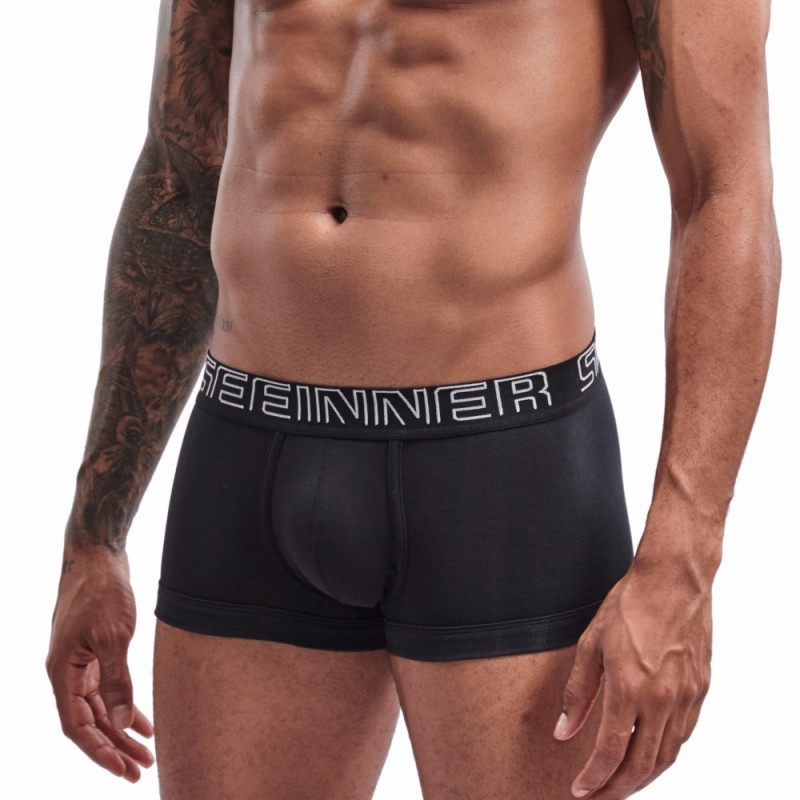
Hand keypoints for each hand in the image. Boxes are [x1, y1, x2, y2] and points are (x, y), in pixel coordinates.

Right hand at [46, 548, 153, 781]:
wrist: (98, 555)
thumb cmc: (102, 590)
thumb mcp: (113, 636)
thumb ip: (116, 680)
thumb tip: (119, 723)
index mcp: (62, 672)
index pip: (76, 726)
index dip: (98, 751)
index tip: (122, 770)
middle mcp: (67, 672)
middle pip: (90, 722)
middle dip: (114, 747)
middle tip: (141, 770)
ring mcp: (81, 662)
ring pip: (100, 708)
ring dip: (121, 730)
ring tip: (147, 752)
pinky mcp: (95, 651)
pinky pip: (108, 689)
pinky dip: (125, 706)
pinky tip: (144, 721)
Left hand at [553, 556, 712, 798]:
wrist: (674, 581)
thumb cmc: (628, 606)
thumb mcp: (590, 645)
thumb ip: (577, 693)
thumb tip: (563, 731)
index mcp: (630, 688)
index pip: (611, 752)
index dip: (594, 779)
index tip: (580, 792)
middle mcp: (662, 700)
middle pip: (642, 766)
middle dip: (617, 789)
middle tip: (598, 798)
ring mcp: (686, 697)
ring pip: (666, 756)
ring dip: (642, 778)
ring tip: (620, 783)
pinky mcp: (700, 690)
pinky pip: (682, 735)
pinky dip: (663, 754)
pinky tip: (648, 755)